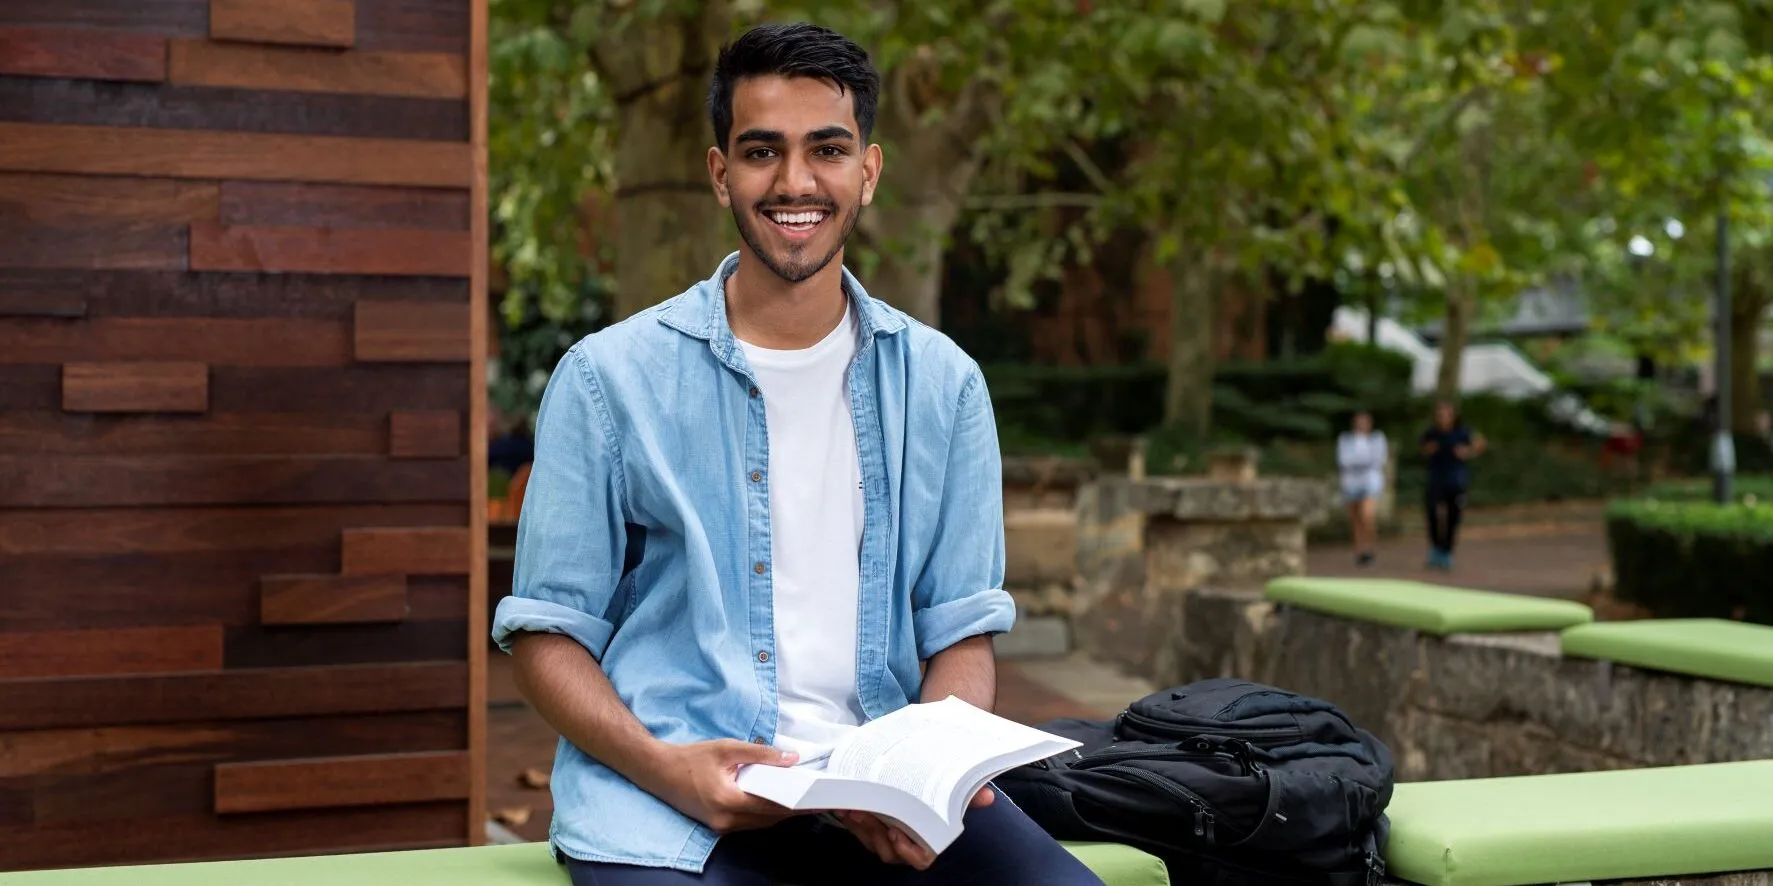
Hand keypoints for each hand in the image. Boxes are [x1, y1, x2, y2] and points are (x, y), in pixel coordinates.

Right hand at [650, 739, 799, 833]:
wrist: (657, 771)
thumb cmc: (690, 758)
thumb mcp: (727, 749)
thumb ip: (761, 754)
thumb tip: (791, 758)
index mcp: (728, 801)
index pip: (772, 806)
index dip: (797, 803)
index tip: (817, 798)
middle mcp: (725, 821)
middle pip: (769, 818)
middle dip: (792, 808)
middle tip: (814, 796)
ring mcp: (721, 827)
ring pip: (760, 823)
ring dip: (778, 811)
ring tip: (799, 796)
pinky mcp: (717, 826)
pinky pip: (748, 822)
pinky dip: (763, 812)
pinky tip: (773, 799)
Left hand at [837, 786, 992, 868]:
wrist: (905, 786)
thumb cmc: (932, 795)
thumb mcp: (950, 792)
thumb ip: (969, 796)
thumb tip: (989, 797)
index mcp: (927, 841)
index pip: (921, 858)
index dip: (908, 850)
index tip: (897, 831)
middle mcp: (906, 846)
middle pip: (889, 851)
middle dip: (877, 833)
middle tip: (869, 813)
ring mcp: (886, 840)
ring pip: (871, 842)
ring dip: (862, 827)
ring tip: (855, 807)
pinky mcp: (868, 832)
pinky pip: (858, 833)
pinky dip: (851, 820)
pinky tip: (845, 806)